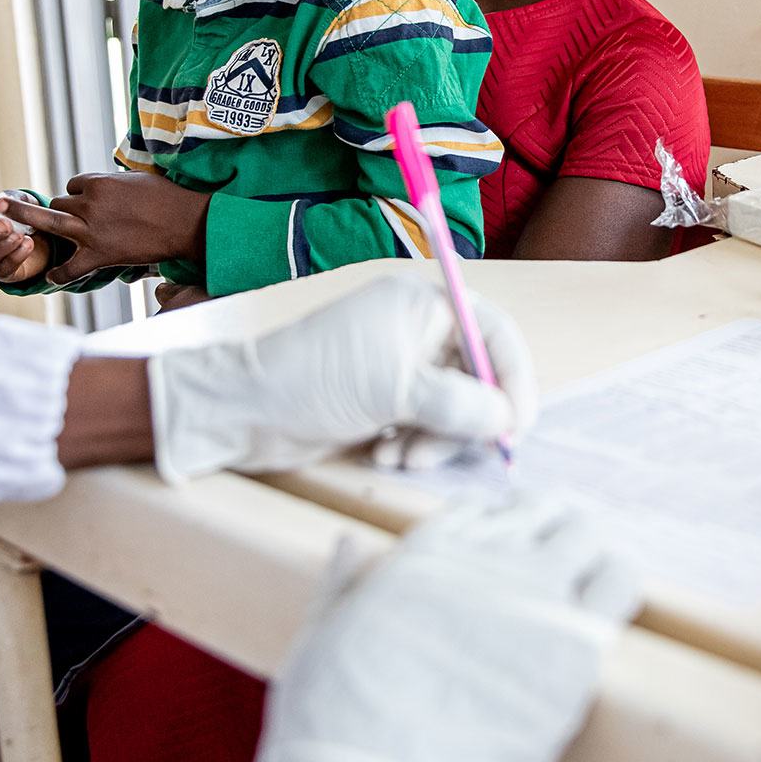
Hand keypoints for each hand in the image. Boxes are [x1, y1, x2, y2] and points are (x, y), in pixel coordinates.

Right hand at [0, 195, 50, 283]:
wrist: (40, 237)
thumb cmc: (19, 215)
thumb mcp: (18, 201)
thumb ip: (11, 199)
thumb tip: (1, 203)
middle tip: (5, 225)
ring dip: (0, 248)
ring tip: (19, 236)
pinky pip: (2, 271)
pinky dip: (15, 258)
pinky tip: (28, 245)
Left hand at [10, 172, 211, 285]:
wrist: (186, 222)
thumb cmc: (168, 197)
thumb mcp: (136, 178)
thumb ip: (113, 183)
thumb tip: (98, 188)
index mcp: (99, 183)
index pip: (74, 185)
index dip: (79, 195)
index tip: (88, 203)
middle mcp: (90, 204)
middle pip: (56, 204)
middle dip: (34, 208)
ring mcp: (92, 231)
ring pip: (53, 224)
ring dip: (31, 226)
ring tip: (2, 224)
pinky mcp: (100, 255)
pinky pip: (70, 266)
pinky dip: (59, 273)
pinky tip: (50, 277)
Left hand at [147, 275, 536, 482]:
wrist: (244, 409)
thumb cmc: (315, 380)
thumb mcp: (396, 391)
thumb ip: (460, 404)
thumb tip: (506, 420)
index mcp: (422, 306)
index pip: (493, 332)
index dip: (513, 377)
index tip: (516, 424)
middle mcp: (415, 331)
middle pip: (476, 375)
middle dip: (468, 418)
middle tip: (454, 452)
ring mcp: (398, 366)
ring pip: (452, 407)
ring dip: (436, 439)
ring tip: (403, 456)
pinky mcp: (382, 399)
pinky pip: (424, 423)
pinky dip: (413, 443)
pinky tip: (384, 453)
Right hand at [227, 497, 638, 761]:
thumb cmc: (334, 726)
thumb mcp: (320, 638)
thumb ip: (341, 584)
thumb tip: (350, 544)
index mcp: (423, 552)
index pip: (478, 509)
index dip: (491, 529)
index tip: (497, 557)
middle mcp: (483, 560)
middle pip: (541, 512)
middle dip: (545, 530)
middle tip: (545, 567)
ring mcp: (534, 598)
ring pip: (587, 536)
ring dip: (585, 551)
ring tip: (579, 584)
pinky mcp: (576, 648)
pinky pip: (620, 585)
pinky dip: (616, 585)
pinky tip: (601, 615)